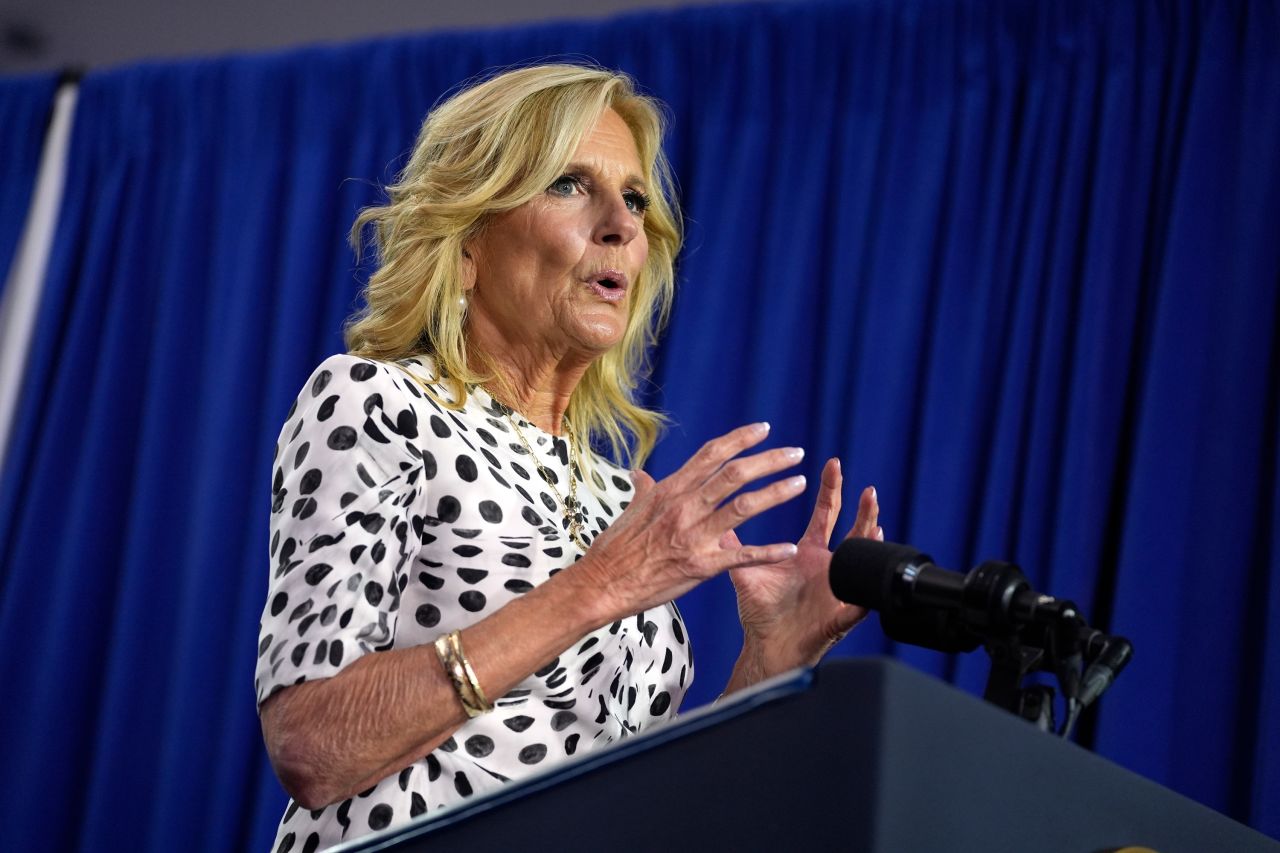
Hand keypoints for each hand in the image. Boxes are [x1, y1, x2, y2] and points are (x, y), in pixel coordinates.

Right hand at [573, 423, 807, 624]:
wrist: (602, 583)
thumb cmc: (614, 548)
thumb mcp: (630, 510)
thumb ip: (644, 490)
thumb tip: (641, 474)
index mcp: (670, 489)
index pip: (712, 454)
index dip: (741, 439)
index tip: (764, 429)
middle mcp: (685, 506)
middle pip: (735, 474)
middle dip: (770, 460)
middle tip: (796, 454)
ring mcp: (694, 535)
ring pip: (744, 506)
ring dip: (776, 493)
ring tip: (800, 484)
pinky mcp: (701, 566)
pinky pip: (742, 555)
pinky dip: (769, 551)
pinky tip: (790, 548)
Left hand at [727, 458, 881, 675]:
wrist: (768, 647)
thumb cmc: (760, 611)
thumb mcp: (746, 571)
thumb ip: (736, 545)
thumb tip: (718, 515)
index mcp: (807, 552)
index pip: (824, 514)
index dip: (829, 489)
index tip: (833, 463)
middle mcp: (827, 566)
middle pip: (850, 531)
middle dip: (862, 509)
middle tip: (869, 489)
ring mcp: (837, 589)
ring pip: (862, 562)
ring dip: (870, 545)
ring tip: (876, 525)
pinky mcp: (840, 616)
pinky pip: (857, 604)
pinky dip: (864, 594)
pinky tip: (869, 586)